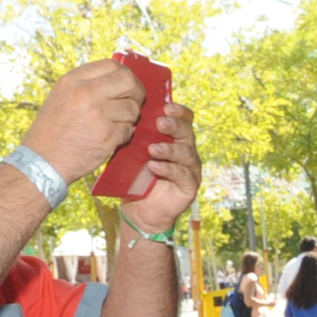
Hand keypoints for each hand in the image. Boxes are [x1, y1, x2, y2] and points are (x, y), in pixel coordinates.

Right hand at [22, 60, 145, 181]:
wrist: (42, 162)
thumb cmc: (53, 130)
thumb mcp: (62, 96)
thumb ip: (87, 85)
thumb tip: (118, 78)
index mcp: (73, 80)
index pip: (112, 65)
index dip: (125, 74)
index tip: (127, 85)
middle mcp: (86, 93)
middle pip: (128, 82)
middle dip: (136, 92)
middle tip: (133, 102)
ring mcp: (98, 114)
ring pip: (132, 108)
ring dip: (129, 117)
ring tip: (114, 124)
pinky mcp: (107, 136)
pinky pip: (128, 130)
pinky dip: (123, 135)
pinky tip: (109, 138)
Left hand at [118, 101, 200, 234]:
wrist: (139, 209)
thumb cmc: (135, 177)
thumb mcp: (133, 152)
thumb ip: (136, 136)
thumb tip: (126, 116)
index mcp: (174, 137)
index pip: (183, 119)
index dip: (178, 111)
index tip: (165, 107)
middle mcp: (186, 149)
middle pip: (187, 132)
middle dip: (174, 126)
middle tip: (160, 123)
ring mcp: (190, 167)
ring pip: (186, 153)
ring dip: (169, 149)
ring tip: (152, 149)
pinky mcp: (190, 185)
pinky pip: (182, 174)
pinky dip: (168, 169)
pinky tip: (154, 167)